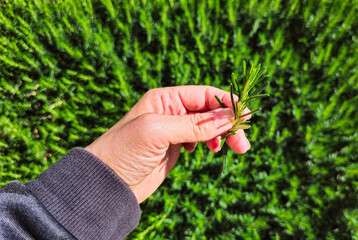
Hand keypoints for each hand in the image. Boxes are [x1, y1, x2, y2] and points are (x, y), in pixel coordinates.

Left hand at [85, 86, 250, 202]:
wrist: (107, 183)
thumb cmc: (124, 151)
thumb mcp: (158, 132)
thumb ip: (195, 124)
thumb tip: (229, 117)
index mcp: (165, 98)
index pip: (203, 94)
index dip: (226, 103)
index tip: (245, 117)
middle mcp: (171, 110)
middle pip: (210, 110)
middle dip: (228, 123)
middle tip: (243, 143)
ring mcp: (174, 129)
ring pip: (209, 126)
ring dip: (224, 134)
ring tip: (234, 149)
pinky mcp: (176, 146)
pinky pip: (202, 139)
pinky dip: (212, 142)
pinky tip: (211, 149)